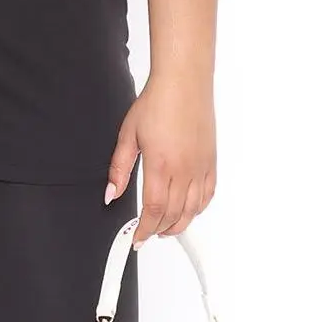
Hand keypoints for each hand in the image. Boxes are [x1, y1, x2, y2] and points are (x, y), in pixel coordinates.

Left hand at [105, 73, 216, 240]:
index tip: (137, 237)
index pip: (153, 211)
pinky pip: (207, 195)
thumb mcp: (128, 136)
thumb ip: (119, 169)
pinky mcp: (211, 162)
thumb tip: (111, 194)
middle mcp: (184, 170)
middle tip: (147, 234)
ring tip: (165, 228)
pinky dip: (197, 209)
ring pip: (192, 210)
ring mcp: (200, 167)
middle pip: (172, 215)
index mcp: (160, 166)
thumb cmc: (157, 103)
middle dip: (158, 230)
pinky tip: (187, 211)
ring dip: (178, 225)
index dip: (144, 230)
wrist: (183, 83)